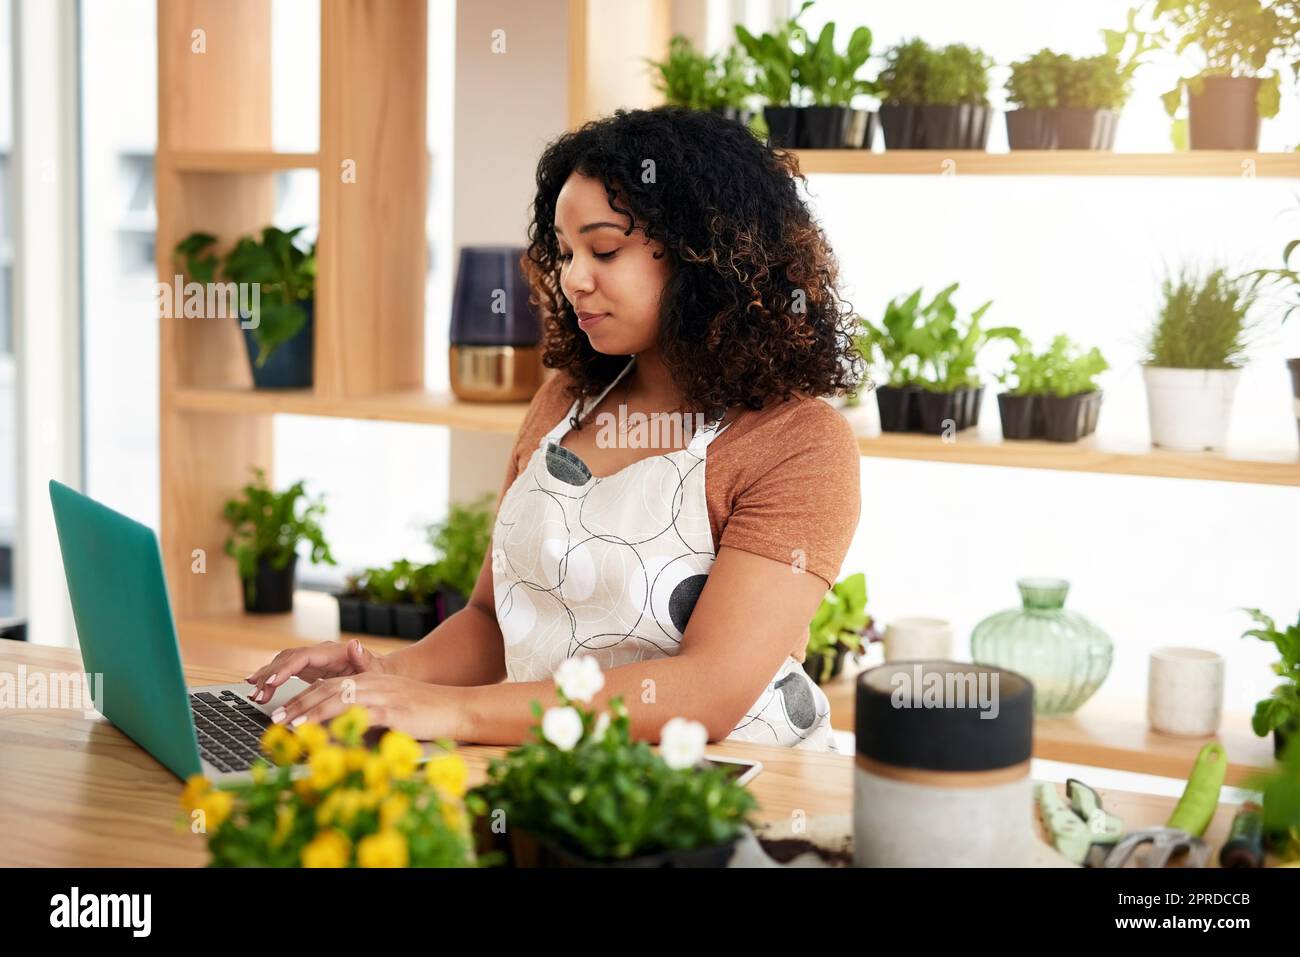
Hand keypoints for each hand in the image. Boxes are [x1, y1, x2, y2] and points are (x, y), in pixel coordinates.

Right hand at [245, 639, 390, 703]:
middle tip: (256, 693)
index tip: (272, 681)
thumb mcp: (375, 669)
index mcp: (333, 652)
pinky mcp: (309, 669)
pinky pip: (285, 672)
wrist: (380, 673)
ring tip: (254, 695)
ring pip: (282, 664)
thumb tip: (355, 643)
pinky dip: (271, 680)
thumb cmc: (379, 673)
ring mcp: (313, 660)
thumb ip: (365, 659)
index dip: (286, 668)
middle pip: (288, 659)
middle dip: (270, 675)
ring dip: (267, 678)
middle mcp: (319, 653)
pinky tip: (259, 689)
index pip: (304, 657)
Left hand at [270, 673, 464, 741]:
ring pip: (340, 698)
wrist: (458, 708)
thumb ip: (367, 716)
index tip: (283, 711)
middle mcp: (374, 684)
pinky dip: (341, 721)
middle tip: (276, 719)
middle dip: (299, 703)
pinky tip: (328, 731)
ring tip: (292, 724)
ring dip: (312, 711)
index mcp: (371, 681)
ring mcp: (384, 695)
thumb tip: (340, 733)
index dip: (303, 697)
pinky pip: (362, 714)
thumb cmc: (427, 713)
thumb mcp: (392, 711)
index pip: (330, 684)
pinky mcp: (394, 710)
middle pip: (328, 688)